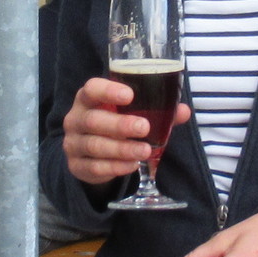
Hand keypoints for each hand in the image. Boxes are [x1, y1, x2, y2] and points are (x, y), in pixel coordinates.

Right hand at [64, 76, 190, 186]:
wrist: (90, 153)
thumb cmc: (113, 124)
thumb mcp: (131, 114)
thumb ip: (157, 112)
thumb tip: (184, 111)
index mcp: (88, 99)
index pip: (91, 89)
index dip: (108, 90)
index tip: (130, 95)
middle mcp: (75, 119)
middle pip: (93, 120)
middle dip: (119, 124)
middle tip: (144, 128)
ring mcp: (73, 143)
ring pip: (94, 145)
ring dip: (121, 149)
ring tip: (144, 151)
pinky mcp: (76, 166)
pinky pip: (94, 167)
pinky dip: (114, 167)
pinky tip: (132, 165)